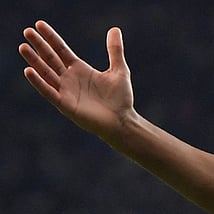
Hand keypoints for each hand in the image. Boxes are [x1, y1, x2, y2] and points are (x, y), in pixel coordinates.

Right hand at [19, 20, 134, 141]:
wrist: (123, 121)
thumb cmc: (121, 99)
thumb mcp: (119, 71)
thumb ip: (115, 50)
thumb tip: (115, 29)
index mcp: (79, 69)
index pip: (60, 49)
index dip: (50, 37)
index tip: (39, 24)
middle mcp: (69, 78)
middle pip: (50, 59)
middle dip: (39, 46)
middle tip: (27, 31)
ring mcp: (66, 91)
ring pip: (46, 73)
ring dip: (34, 61)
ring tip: (23, 47)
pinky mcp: (65, 105)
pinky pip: (49, 92)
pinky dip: (39, 82)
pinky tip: (29, 71)